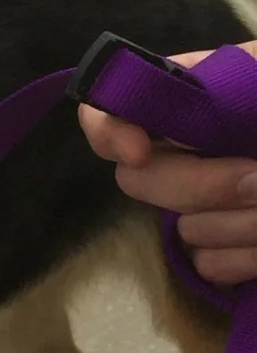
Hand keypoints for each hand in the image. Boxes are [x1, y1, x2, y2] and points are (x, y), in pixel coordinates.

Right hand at [78, 41, 256, 285]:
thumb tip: (166, 150)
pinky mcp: (235, 250)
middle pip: (141, 177)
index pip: (115, 104)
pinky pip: (211, 263)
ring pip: (185, 227)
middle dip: (201, 183)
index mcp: (207, 93)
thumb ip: (224, 89)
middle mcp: (198, 148)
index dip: (110, 126)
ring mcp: (215, 203)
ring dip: (244, 222)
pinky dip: (251, 257)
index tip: (139, 149)